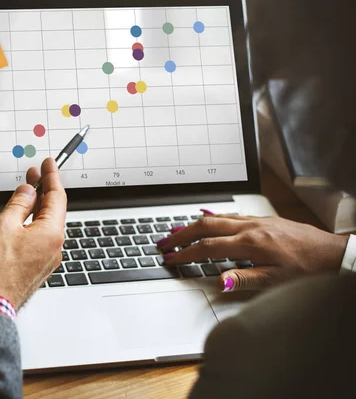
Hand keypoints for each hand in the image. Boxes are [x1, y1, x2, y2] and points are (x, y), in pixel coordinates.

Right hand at [0, 158, 66, 309]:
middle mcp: (52, 247)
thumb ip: (18, 204)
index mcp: (51, 233)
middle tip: (30, 176)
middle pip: (47, 212)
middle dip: (35, 194)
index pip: (57, 197)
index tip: (48, 164)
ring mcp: (43, 260)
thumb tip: (28, 191)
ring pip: (31, 229)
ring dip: (13, 220)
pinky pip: (24, 244)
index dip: (51, 177)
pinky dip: (9, 237)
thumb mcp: (4, 225)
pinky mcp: (32, 269)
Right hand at [158, 212, 348, 291]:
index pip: (208, 247)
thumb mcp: (276, 280)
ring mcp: (256, 221)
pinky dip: (212, 217)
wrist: (333, 254)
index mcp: (251, 243)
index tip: (170, 258)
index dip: (185, 253)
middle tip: (163, 241)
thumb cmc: (308, 269)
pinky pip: (230, 214)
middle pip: (205, 225)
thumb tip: (218, 280)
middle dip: (181, 234)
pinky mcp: (262, 220)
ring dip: (193, 224)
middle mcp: (250, 227)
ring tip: (176, 231)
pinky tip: (206, 217)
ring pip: (216, 217)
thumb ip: (244, 279)